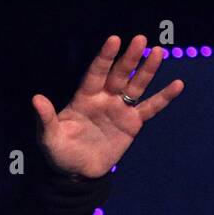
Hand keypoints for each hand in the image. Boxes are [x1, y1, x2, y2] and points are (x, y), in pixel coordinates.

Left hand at [32, 34, 183, 179]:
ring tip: (158, 52)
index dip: (104, 57)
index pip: (96, 73)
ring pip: (136, 85)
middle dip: (129, 58)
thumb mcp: (49, 138)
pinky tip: (177, 84)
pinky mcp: (132, 124)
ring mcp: (120, 109)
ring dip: (148, 70)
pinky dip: (164, 97)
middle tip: (140, 40)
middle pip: (119, 74)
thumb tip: (36, 98)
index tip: (114, 40)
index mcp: (84, 98)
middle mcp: (104, 98)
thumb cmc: (60, 154)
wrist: (77, 174)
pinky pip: (150, 108)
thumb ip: (46, 118)